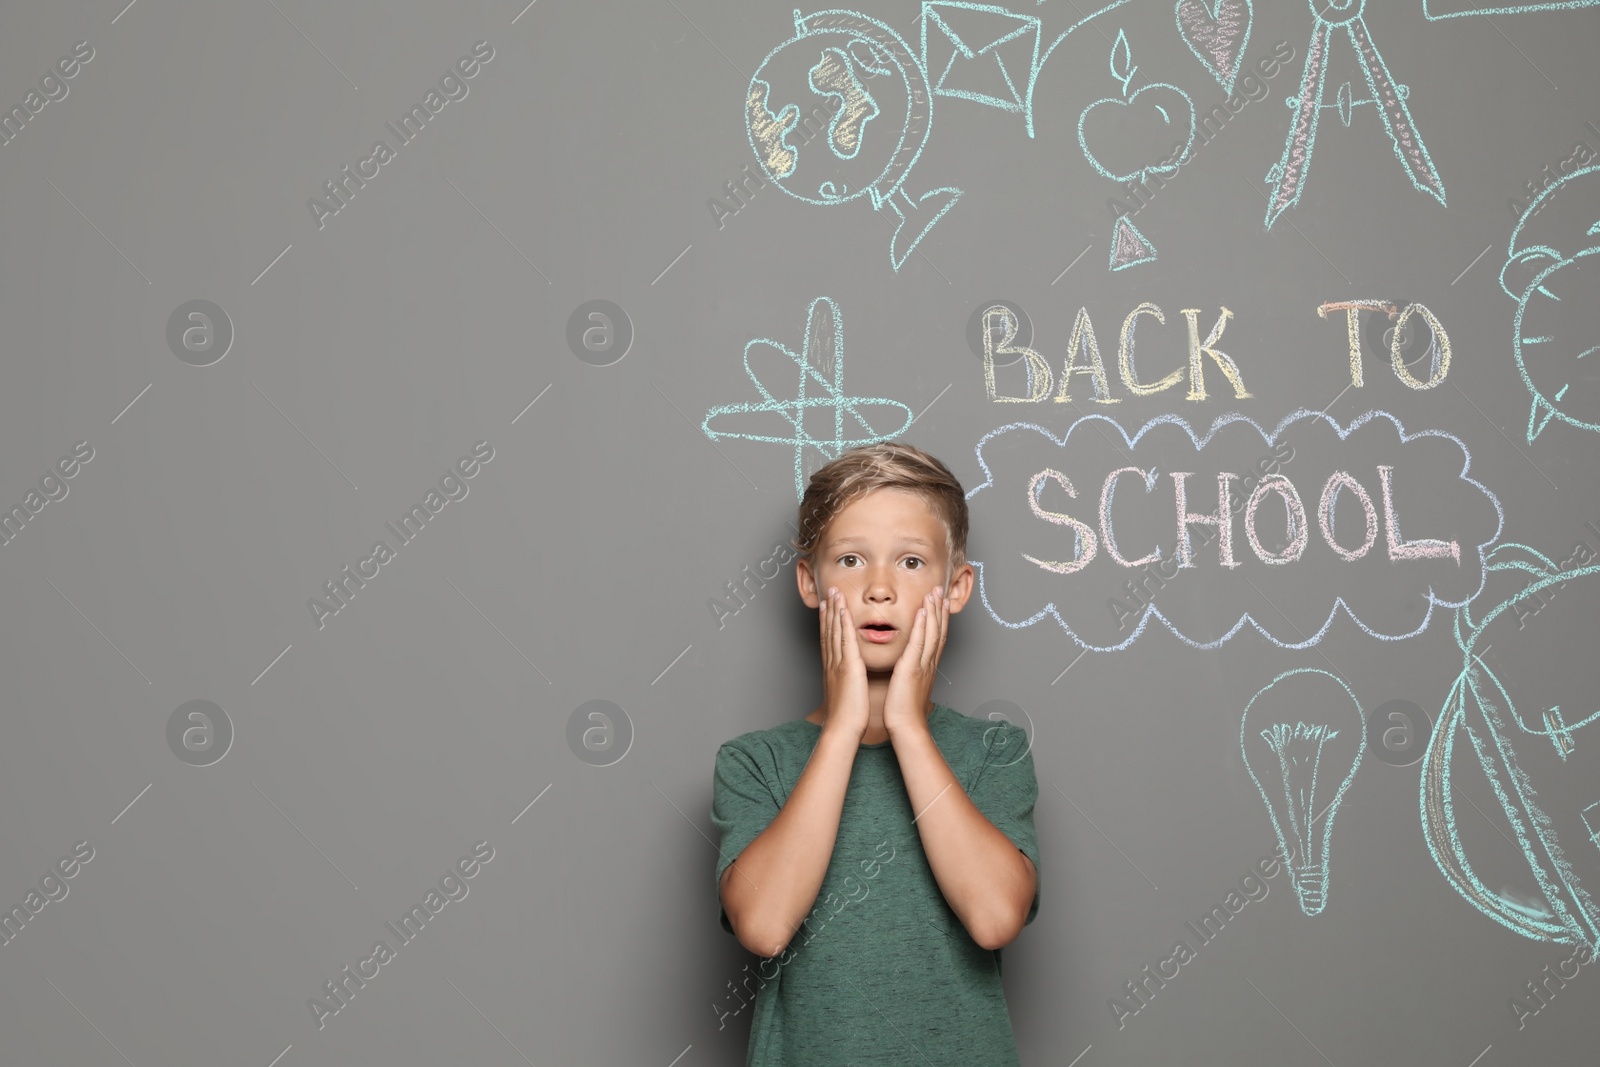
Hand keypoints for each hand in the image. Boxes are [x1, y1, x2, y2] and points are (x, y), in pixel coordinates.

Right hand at [818, 587, 869, 742]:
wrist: (843, 728)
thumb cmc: (848, 716)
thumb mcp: (845, 694)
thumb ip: (847, 682)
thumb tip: (850, 678)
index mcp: (833, 669)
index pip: (829, 640)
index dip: (828, 622)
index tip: (827, 607)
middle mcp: (833, 662)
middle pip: (829, 631)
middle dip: (829, 611)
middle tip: (829, 593)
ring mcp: (839, 662)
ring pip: (835, 631)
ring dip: (834, 610)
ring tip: (834, 593)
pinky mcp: (848, 665)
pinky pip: (845, 639)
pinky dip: (843, 623)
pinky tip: (843, 609)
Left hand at [884, 587, 948, 738]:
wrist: (906, 725)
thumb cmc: (904, 709)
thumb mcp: (910, 685)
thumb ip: (912, 671)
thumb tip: (909, 665)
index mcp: (927, 666)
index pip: (936, 637)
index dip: (939, 618)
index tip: (940, 602)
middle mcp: (928, 663)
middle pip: (938, 631)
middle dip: (940, 609)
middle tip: (941, 590)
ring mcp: (922, 664)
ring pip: (931, 633)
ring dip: (933, 611)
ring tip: (934, 593)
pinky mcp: (912, 668)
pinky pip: (919, 643)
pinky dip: (922, 625)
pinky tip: (923, 611)